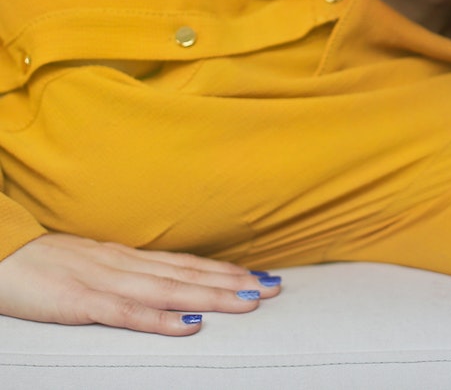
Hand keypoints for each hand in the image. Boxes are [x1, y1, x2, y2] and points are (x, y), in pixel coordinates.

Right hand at [0, 233, 280, 334]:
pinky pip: (128, 313)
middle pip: (189, 275)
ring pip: (170, 291)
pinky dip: (162, 320)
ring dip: (212, 296)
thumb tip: (160, 284)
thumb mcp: (91, 266)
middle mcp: (126, 265)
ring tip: (249, 301)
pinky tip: (190, 326)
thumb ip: (125, 274)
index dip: (223, 270)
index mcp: (127, 258)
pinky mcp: (82, 303)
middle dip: (233, 282)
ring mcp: (106, 282)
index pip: (186, 264)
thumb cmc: (43, 265)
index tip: (258, 276)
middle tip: (273, 288)